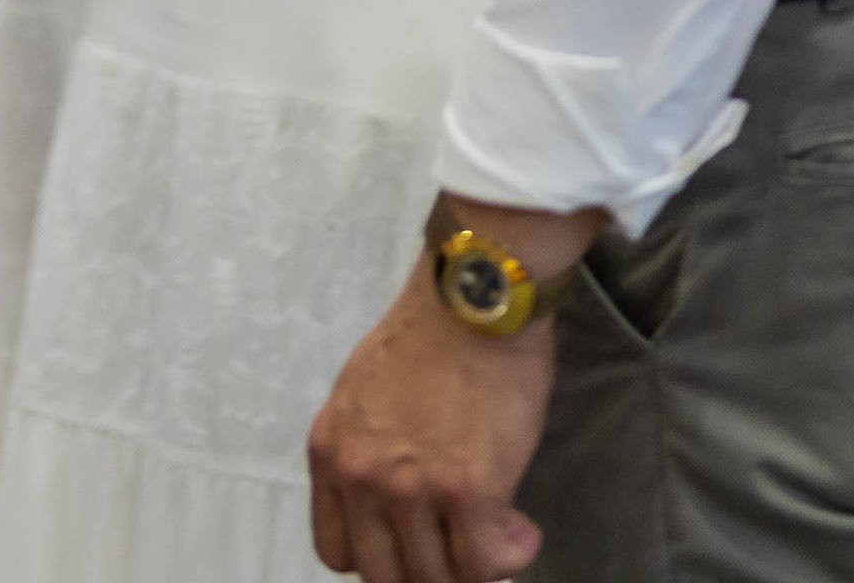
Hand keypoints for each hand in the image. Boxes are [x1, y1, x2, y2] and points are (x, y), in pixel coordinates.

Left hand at [306, 201, 583, 582]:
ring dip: (474, 567)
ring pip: (437, 577)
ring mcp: (413, 489)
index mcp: (331, 453)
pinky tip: (522, 528)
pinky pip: (484, 563)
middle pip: (387, 575)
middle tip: (461, 548)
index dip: (382, 558)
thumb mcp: (362, 392)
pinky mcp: (467, 490)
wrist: (473, 299)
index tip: (414, 547)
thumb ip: (365, 448)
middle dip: (427, 571)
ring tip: (498, 533)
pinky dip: (509, 556)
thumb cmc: (429, 334)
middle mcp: (362, 479)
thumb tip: (390, 496)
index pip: (338, 551)